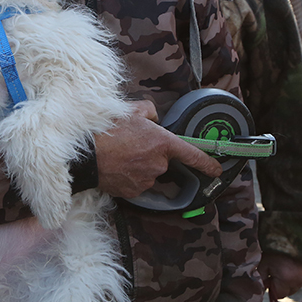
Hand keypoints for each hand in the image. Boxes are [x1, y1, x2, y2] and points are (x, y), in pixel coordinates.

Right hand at [93, 100, 221, 198]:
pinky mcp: (133, 192)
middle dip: (151, 154)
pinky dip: (129, 176)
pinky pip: (137, 183)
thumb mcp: (131, 109)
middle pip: (163, 161)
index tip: (217, 169)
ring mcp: (146, 180)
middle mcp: (159, 164)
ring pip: (149, 172)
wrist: (84, 155)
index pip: (192, 155)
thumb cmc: (107, 130)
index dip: (207, 162)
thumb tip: (154, 118)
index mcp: (163, 142)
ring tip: (120, 155)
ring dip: (139, 165)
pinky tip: (116, 166)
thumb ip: (150, 111)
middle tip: (131, 144)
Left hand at [258, 252, 301, 297]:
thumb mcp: (264, 262)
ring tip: (286, 265)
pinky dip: (298, 274)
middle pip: (289, 291)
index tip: (269, 278)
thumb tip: (262, 287)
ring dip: (291, 280)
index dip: (272, 287)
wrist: (294, 233)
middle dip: (282, 285)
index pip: (279, 295)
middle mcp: (300, 281)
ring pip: (297, 285)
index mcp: (286, 280)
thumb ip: (261, 277)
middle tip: (276, 270)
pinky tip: (294, 264)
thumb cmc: (276, 248)